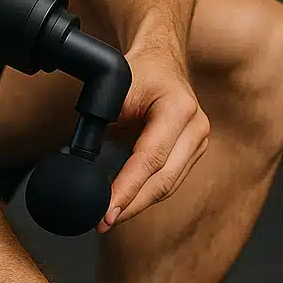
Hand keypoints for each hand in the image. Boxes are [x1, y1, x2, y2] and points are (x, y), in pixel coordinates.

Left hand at [98, 43, 209, 233]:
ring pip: (168, 185)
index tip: (106, 210)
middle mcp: (196, 127)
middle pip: (163, 180)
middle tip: (102, 223)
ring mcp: (199, 141)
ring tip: (109, 218)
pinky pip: (169, 180)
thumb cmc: (138, 72)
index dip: (128, 188)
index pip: (150, 158)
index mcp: (178, 109)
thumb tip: (82, 159)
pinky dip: (146, 194)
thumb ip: (102, 122)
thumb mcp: (116, 90)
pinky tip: (127, 204)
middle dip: (132, 205)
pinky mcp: (194, 152)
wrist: (162, 60)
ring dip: (138, 204)